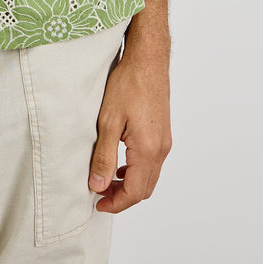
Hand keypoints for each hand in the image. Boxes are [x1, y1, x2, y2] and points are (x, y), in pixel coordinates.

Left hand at [88, 39, 171, 212]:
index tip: (97, 203)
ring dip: (130, 184)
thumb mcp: (108, 121)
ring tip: (107, 178)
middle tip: (100, 193)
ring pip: (150, 176)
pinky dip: (137, 170)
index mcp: (148, 149)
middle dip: (122, 197)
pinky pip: (153, 162)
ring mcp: (164, 141)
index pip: (134, 192)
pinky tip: (122, 162)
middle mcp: (161, 149)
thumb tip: (98, 185)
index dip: (115, 203)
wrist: (148, 60)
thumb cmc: (128, 84)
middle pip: (144, 189)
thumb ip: (104, 156)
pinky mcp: (163, 133)